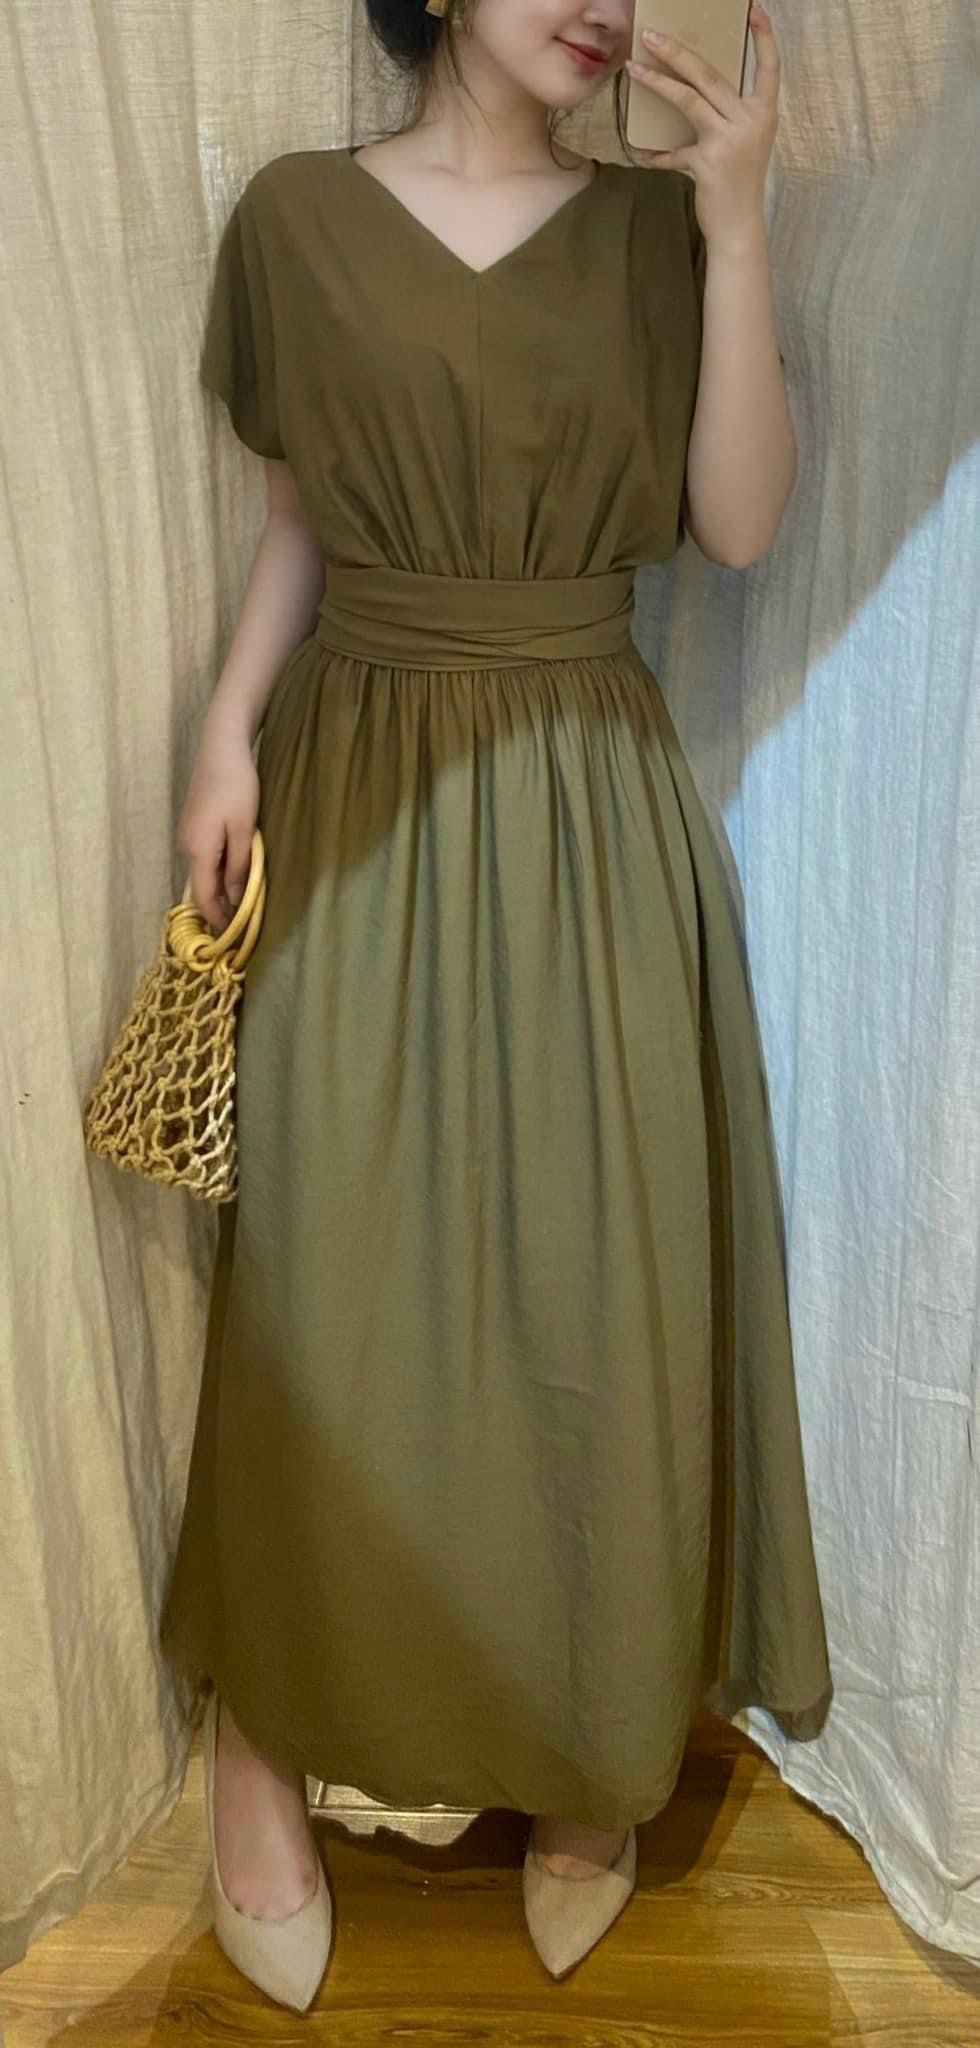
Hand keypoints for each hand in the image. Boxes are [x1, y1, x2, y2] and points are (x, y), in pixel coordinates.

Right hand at [176, 726, 259, 932]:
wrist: (222, 747)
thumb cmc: (237, 786)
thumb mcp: (245, 830)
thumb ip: (239, 866)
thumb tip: (233, 898)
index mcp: (198, 849)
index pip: (204, 897)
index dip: (218, 919)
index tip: (233, 937)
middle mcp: (186, 845)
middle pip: (203, 885)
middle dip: (221, 905)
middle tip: (244, 921)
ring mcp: (187, 833)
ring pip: (205, 869)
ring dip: (223, 884)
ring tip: (244, 897)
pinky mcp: (193, 823)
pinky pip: (206, 855)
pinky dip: (220, 867)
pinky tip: (237, 867)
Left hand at [626, 1, 780, 249]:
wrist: (739, 226)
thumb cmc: (739, 182)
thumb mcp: (746, 142)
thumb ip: (730, 115)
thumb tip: (697, 88)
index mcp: (764, 114)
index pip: (770, 67)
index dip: (764, 37)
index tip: (755, 9)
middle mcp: (750, 123)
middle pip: (711, 75)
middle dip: (679, 52)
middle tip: (652, 35)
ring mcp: (729, 142)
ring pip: (689, 99)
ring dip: (659, 81)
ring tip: (634, 68)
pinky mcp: (708, 163)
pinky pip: (675, 151)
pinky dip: (658, 154)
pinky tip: (643, 154)